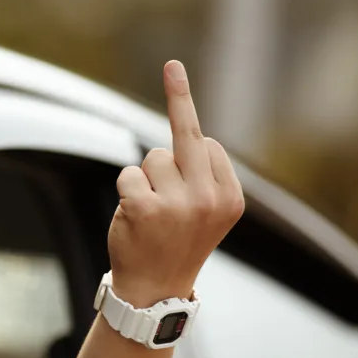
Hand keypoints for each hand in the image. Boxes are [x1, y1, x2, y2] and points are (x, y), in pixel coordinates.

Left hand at [107, 60, 243, 304]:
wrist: (154, 291)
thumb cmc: (176, 243)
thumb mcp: (205, 211)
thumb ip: (202, 173)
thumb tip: (192, 125)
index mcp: (231, 198)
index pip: (206, 144)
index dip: (189, 145)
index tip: (187, 115)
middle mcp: (210, 198)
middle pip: (186, 135)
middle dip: (179, 94)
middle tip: (173, 65)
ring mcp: (179, 204)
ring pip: (151, 158)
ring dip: (145, 179)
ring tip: (151, 214)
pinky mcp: (146, 208)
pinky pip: (129, 174)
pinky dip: (126, 191)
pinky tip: (134, 218)